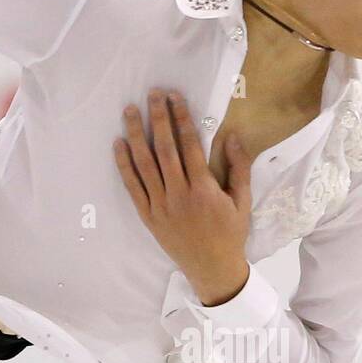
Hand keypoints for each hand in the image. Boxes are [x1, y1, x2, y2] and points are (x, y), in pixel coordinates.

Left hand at [113, 88, 250, 305]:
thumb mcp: (243, 201)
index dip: (182, 118)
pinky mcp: (148, 216)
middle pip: (165, 149)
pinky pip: (132, 187)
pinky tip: (118, 145)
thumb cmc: (230, 233)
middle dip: (158, 118)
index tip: (175, 97)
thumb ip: (239, 168)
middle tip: (152, 94)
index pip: (190, 145)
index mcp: (204, 189)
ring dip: (136, 135)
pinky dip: (124, 165)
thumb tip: (232, 136)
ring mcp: (160, 206)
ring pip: (144, 164)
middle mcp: (179, 195)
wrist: (212, 269)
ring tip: (130, 111)